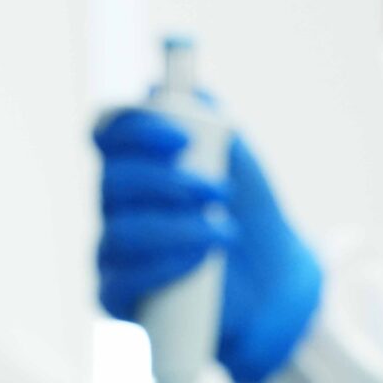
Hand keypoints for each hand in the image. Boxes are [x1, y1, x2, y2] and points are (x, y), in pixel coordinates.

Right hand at [94, 110, 321, 382]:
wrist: (274, 282)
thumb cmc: (249, 215)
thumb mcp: (239, 161)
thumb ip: (209, 121)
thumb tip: (171, 86)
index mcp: (136, 162)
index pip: (108, 132)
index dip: (135, 129)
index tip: (183, 139)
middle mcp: (116, 205)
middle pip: (111, 180)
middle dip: (167, 182)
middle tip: (219, 189)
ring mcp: (113, 252)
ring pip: (121, 231)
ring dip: (176, 226)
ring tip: (225, 230)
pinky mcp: (118, 297)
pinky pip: (122, 281)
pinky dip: (163, 266)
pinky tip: (198, 260)